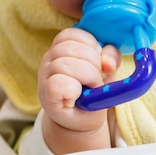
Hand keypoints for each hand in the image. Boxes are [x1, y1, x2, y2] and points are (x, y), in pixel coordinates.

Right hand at [38, 27, 120, 153]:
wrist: (81, 120)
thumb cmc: (91, 91)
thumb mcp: (105, 70)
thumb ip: (111, 58)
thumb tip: (108, 63)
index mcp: (61, 48)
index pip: (71, 34)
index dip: (90, 46)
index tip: (97, 61)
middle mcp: (49, 59)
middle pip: (69, 48)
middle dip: (91, 63)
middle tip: (95, 79)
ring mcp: (45, 77)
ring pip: (64, 64)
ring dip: (86, 77)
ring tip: (89, 88)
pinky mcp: (46, 96)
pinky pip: (56, 85)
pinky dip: (72, 90)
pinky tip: (76, 97)